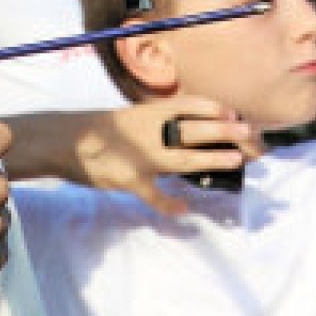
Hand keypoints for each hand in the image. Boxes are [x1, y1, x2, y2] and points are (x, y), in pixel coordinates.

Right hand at [30, 95, 260, 214]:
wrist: (65, 141)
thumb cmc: (100, 132)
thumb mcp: (132, 118)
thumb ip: (159, 124)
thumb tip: (187, 134)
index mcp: (152, 113)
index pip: (193, 105)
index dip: (217, 110)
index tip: (238, 116)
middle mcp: (150, 131)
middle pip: (194, 130)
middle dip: (224, 132)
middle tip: (249, 136)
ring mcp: (140, 156)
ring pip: (182, 158)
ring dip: (210, 159)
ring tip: (234, 161)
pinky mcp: (128, 179)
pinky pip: (152, 195)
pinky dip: (169, 204)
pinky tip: (184, 210)